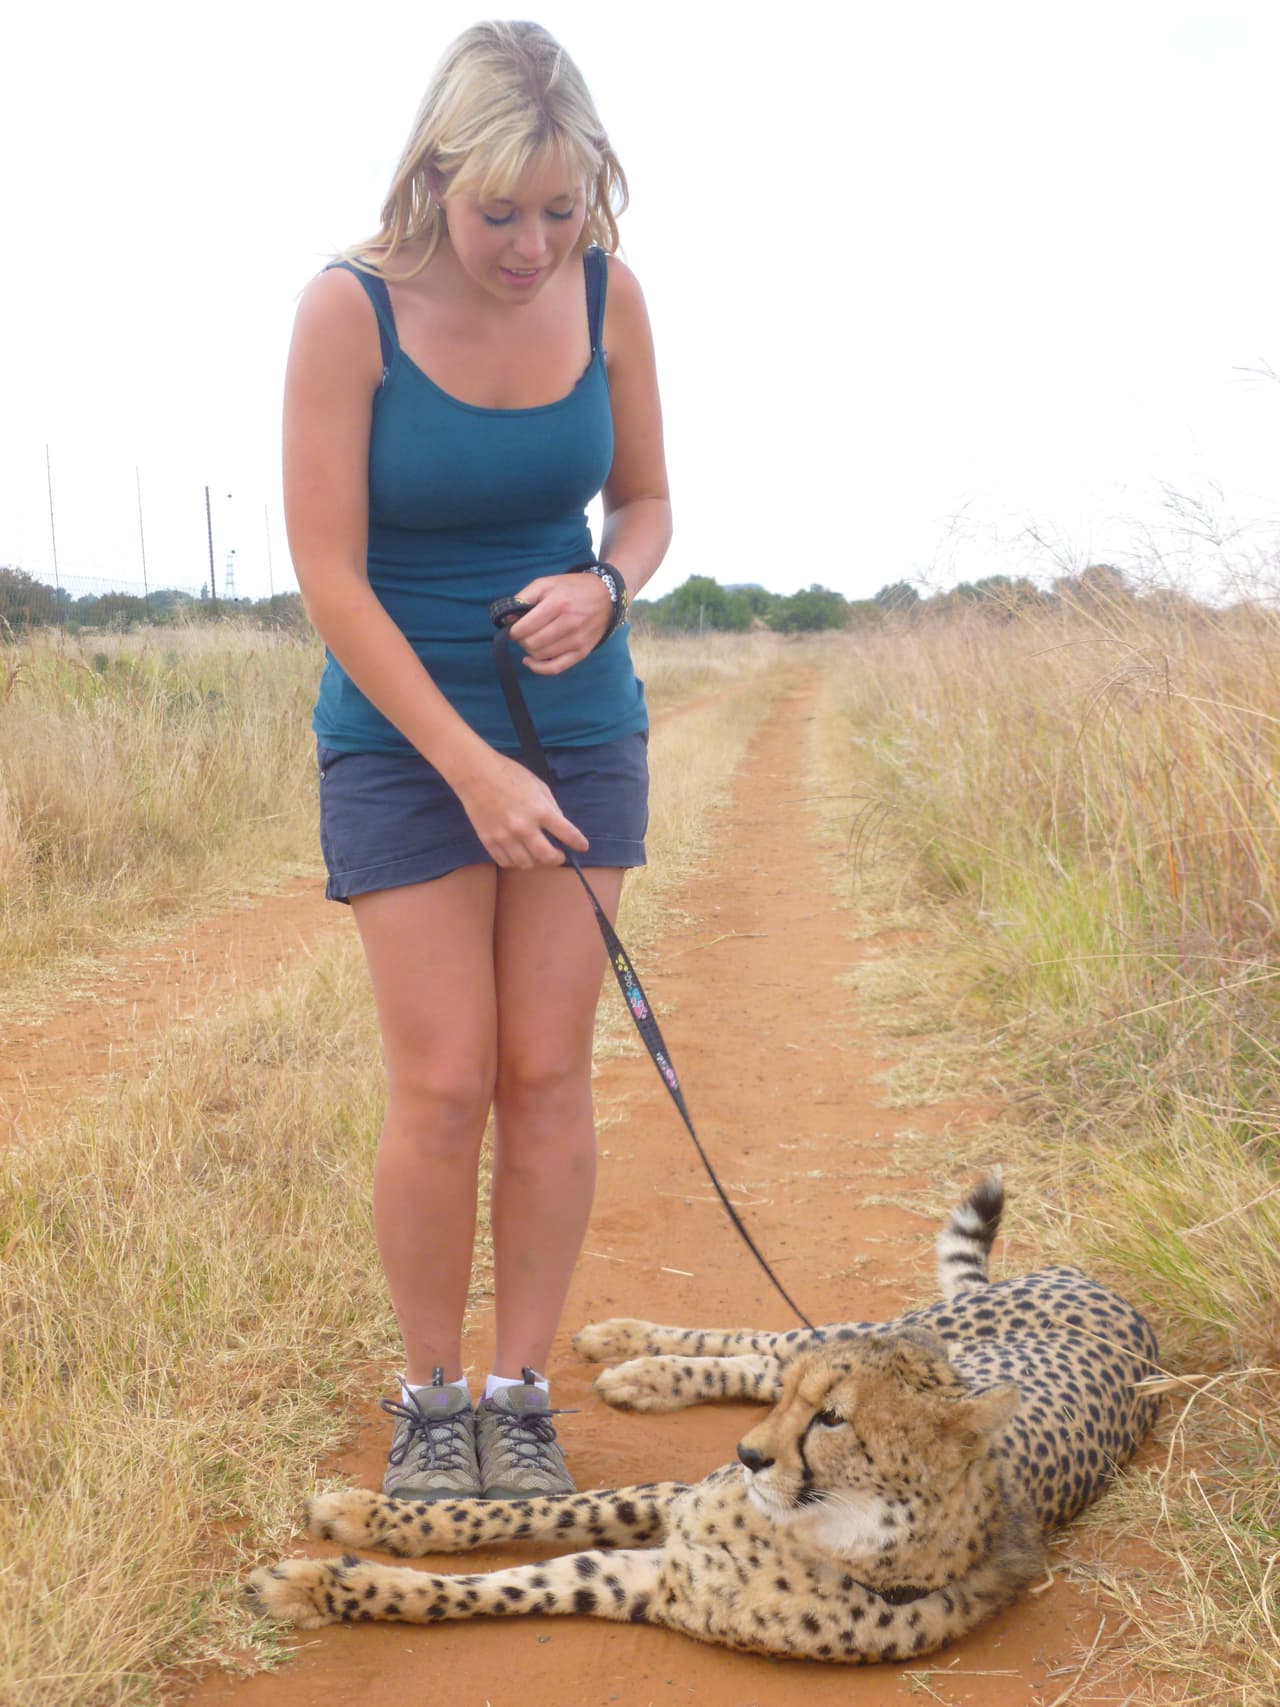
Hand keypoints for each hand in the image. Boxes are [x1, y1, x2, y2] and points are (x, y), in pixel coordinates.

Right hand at [453, 749, 588, 868]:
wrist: (475, 774)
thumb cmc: (510, 774)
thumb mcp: (539, 785)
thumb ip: (551, 807)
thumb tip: (560, 826)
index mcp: (540, 810)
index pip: (567, 834)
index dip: (579, 843)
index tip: (582, 847)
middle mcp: (524, 827)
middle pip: (547, 857)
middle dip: (558, 859)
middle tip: (559, 855)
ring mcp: (505, 836)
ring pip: (526, 864)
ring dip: (536, 861)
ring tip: (537, 854)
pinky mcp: (488, 841)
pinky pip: (506, 862)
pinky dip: (515, 861)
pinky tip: (518, 853)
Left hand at [508, 573, 613, 674]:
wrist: (606, 596)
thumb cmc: (572, 588)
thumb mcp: (546, 583)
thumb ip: (523, 598)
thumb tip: (506, 619)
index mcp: (558, 603)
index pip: (526, 627)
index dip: (513, 631)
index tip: (513, 628)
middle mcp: (569, 623)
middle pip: (532, 643)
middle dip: (521, 640)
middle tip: (523, 633)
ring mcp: (577, 640)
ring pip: (540, 656)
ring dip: (529, 650)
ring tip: (531, 640)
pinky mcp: (582, 652)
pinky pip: (555, 668)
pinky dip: (538, 668)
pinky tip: (530, 661)